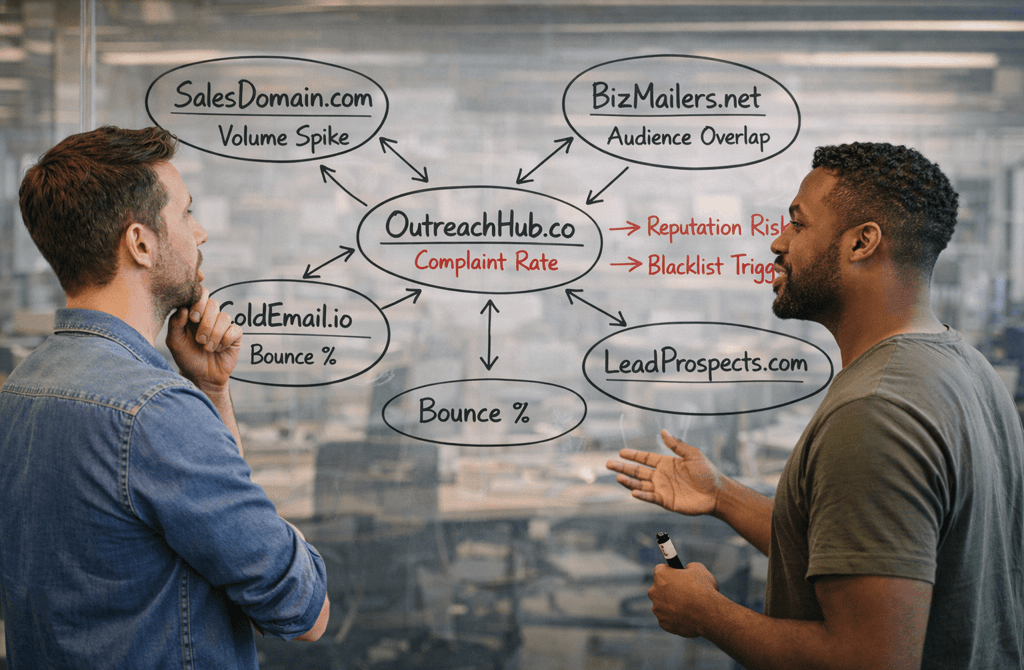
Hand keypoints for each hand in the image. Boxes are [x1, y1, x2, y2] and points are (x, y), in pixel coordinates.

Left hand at [165, 286, 241, 389]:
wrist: (201, 377)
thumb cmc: (187, 358)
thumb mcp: (175, 342)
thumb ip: (175, 324)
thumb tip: (184, 309)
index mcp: (194, 313)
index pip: (200, 294)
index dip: (199, 302)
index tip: (193, 318)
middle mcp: (209, 316)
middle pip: (213, 304)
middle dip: (206, 323)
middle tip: (199, 339)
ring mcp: (223, 324)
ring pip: (224, 317)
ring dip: (214, 335)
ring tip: (207, 348)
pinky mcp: (235, 334)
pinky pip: (234, 330)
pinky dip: (225, 340)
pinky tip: (219, 349)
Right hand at [606, 429, 722, 516]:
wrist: (717, 493)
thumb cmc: (707, 472)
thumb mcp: (692, 454)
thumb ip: (676, 445)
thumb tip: (663, 431)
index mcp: (667, 464)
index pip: (645, 458)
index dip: (633, 455)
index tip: (620, 452)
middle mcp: (661, 476)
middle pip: (638, 471)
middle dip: (623, 468)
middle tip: (608, 464)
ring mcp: (662, 489)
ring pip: (640, 484)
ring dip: (628, 481)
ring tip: (617, 477)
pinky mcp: (666, 501)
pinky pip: (650, 497)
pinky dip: (641, 495)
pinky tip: (633, 491)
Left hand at [649, 562, 719, 637]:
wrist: (709, 615)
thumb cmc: (704, 590)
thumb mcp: (699, 569)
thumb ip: (689, 567)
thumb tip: (687, 570)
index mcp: (661, 575)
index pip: (660, 570)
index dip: (671, 572)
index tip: (678, 576)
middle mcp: (654, 592)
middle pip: (659, 588)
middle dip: (669, 590)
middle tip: (683, 593)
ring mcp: (657, 609)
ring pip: (663, 605)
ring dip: (672, 605)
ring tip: (688, 607)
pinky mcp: (663, 623)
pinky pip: (668, 619)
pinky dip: (675, 618)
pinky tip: (687, 617)